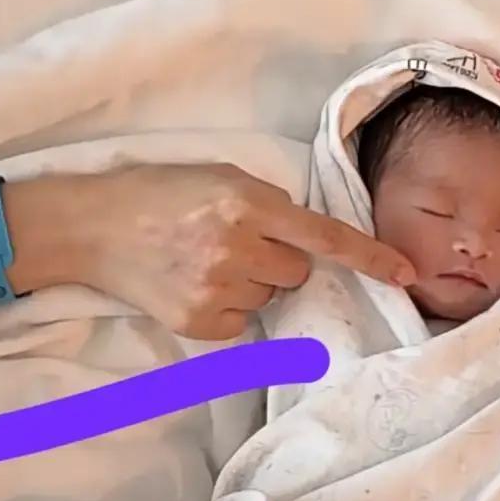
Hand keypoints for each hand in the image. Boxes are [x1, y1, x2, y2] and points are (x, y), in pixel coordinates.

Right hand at [79, 162, 416, 340]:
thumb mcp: (219, 177)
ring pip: (270, 296)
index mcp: (246, 202)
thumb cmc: (159, 192)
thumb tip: (308, 241)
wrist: (93, 226)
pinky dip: (228, 306)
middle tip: (235, 241)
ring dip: (251, 281)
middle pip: (298, 271)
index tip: (407, 273)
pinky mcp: (199, 322)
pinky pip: (243, 323)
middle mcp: (237, 247)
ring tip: (205, 259)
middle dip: (278, 258)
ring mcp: (217, 289)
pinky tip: (195, 283)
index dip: (370, 256)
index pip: (324, 236)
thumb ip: (267, 205)